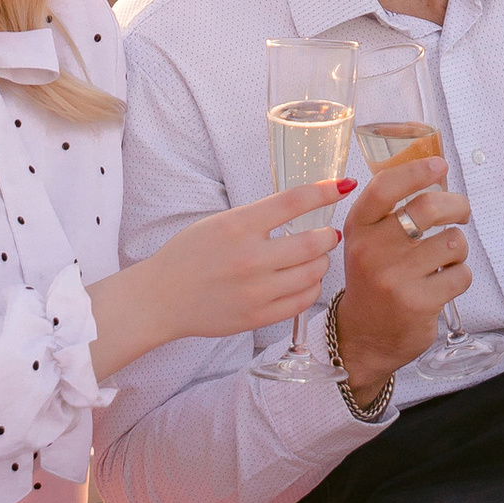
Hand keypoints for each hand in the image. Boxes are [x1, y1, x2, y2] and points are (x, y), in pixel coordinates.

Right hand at [89, 188, 346, 373]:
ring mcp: (256, 290)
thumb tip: (302, 206)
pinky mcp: (258, 316)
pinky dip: (311, 288)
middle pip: (314, 242)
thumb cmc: (189, 256)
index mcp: (238, 225)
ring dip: (321, 262)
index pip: (293, 202)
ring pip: (314, 273)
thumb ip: (258, 217)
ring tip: (314, 258)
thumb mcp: (219, 223)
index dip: (324, 192)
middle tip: (328, 233)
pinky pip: (303, 301)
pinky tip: (304, 281)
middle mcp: (250, 258)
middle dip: (328, 235)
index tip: (343, 186)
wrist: (161, 299)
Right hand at [334, 147, 470, 397]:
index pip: (385, 187)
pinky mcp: (418, 303)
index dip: (416, 170)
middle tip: (461, 212)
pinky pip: (461, 274)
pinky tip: (443, 283)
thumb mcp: (367, 242)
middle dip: (457, 205)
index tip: (440, 165)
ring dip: (458, 248)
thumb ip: (390, 211)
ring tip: (445, 259)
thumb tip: (433, 171)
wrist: (364, 336)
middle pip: (428, 207)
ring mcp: (394, 278)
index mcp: (358, 228)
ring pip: (452, 241)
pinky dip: (460, 276)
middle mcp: (371, 250)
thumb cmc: (374, 280)